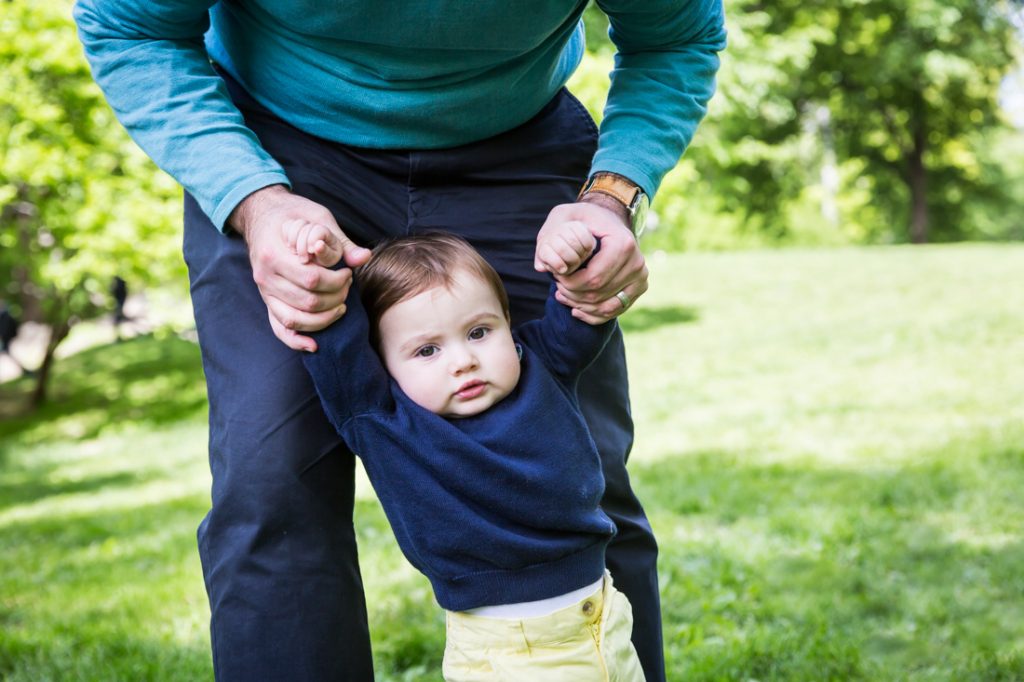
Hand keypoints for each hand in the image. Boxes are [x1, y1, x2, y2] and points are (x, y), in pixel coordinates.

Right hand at [229, 185, 371, 350]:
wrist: (262, 213)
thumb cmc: (293, 214)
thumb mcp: (318, 217)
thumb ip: (340, 241)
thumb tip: (363, 258)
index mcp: (274, 254)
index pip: (312, 279)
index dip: (337, 281)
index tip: (348, 272)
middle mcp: (265, 276)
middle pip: (307, 302)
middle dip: (335, 298)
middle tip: (347, 286)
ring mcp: (264, 291)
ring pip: (295, 319)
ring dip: (323, 319)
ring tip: (340, 307)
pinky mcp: (267, 300)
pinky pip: (279, 327)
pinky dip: (296, 340)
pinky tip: (314, 344)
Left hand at [536, 195, 648, 323]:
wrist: (608, 217)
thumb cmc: (584, 218)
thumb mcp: (564, 216)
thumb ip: (549, 236)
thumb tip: (542, 267)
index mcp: (623, 244)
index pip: (594, 278)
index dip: (571, 285)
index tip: (557, 279)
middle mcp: (637, 262)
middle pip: (599, 294)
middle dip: (574, 296)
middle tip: (559, 289)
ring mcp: (641, 276)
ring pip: (606, 307)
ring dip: (581, 307)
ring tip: (565, 297)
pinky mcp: (640, 286)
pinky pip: (616, 311)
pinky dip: (594, 315)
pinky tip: (577, 310)